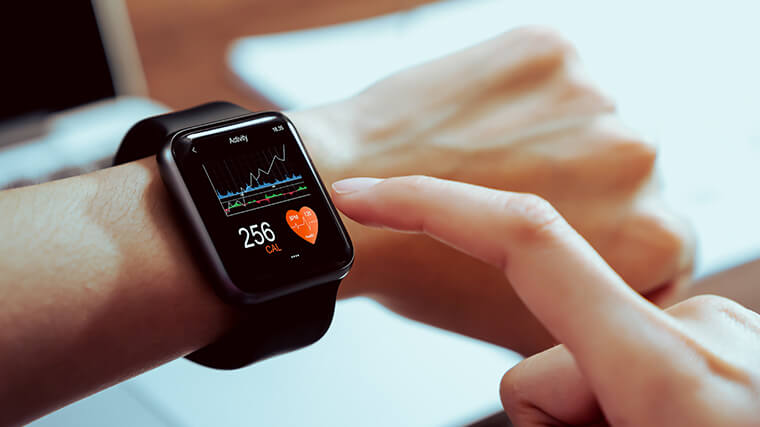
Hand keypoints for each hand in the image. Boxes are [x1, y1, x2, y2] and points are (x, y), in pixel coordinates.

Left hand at [291, 27, 693, 353]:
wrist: (343, 199)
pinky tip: (473, 125)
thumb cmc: (421, 267)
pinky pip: (543, 76)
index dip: (604, 235)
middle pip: (622, 171)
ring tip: (486, 161)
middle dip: (578, 183)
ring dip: (547, 135)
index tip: (566, 233)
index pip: (658, 232)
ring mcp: (593, 98)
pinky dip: (514, 95)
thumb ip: (587, 307)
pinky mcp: (548, 51)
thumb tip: (604, 304)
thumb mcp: (523, 323)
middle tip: (513, 196)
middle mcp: (637, 160)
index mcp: (654, 237)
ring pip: (581, 119)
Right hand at [331, 175, 759, 425]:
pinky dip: (630, 403)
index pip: (525, 242)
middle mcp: (698, 330)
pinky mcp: (733, 346)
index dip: (434, 206)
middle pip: (545, 354)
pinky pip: (639, 359)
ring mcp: (721, 336)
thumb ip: (547, 417)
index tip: (369, 197)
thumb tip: (516, 402)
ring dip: (592, 416)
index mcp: (667, 367)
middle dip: (546, 417)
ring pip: (590, 361)